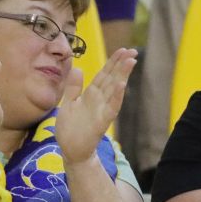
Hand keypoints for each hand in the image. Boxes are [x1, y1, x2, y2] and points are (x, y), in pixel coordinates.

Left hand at [57, 48, 136, 165]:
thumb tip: (78, 68)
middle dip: (121, 65)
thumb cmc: (70, 129)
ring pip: (114, 90)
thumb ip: (73, 88)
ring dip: (122, 76)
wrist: (71, 151)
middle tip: (133, 51)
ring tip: (131, 62)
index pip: (103, 75)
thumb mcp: (67, 104)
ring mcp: (101, 111)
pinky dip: (116, 97)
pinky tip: (121, 85)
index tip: (123, 50)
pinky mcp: (101, 122)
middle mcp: (99, 101)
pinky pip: (111, 108)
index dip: (112, 62)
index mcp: (91, 95)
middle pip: (112, 79)